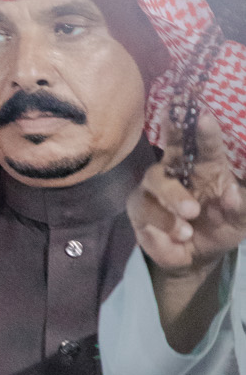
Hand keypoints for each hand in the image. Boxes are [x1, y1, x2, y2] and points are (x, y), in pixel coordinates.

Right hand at [131, 109, 245, 346]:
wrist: (196, 258)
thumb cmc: (221, 227)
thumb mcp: (240, 221)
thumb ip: (240, 207)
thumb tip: (232, 195)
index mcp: (208, 167)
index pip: (207, 145)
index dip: (205, 130)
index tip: (204, 116)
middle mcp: (178, 170)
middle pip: (171, 149)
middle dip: (172, 135)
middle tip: (177, 130)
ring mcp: (154, 188)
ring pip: (155, 183)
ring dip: (171, 204)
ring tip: (186, 230)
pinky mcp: (138, 208)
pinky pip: (144, 213)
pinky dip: (162, 231)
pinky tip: (178, 240)